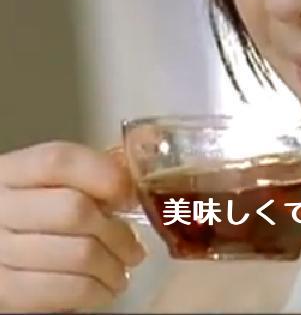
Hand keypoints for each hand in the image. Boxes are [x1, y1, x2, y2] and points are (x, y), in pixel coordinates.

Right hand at [0, 141, 146, 312]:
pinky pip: (68, 289)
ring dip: (113, 267)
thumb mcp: (52, 190)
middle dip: (117, 233)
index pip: (59, 160)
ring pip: (79, 253)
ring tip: (121, 271)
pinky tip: (104, 290)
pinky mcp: (4, 293)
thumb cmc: (39, 224)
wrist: (5, 263)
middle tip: (134, 248)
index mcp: (10, 173)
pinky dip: (98, 291)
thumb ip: (87, 179)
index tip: (129, 197)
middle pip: (74, 210)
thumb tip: (132, 184)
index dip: (104, 175)